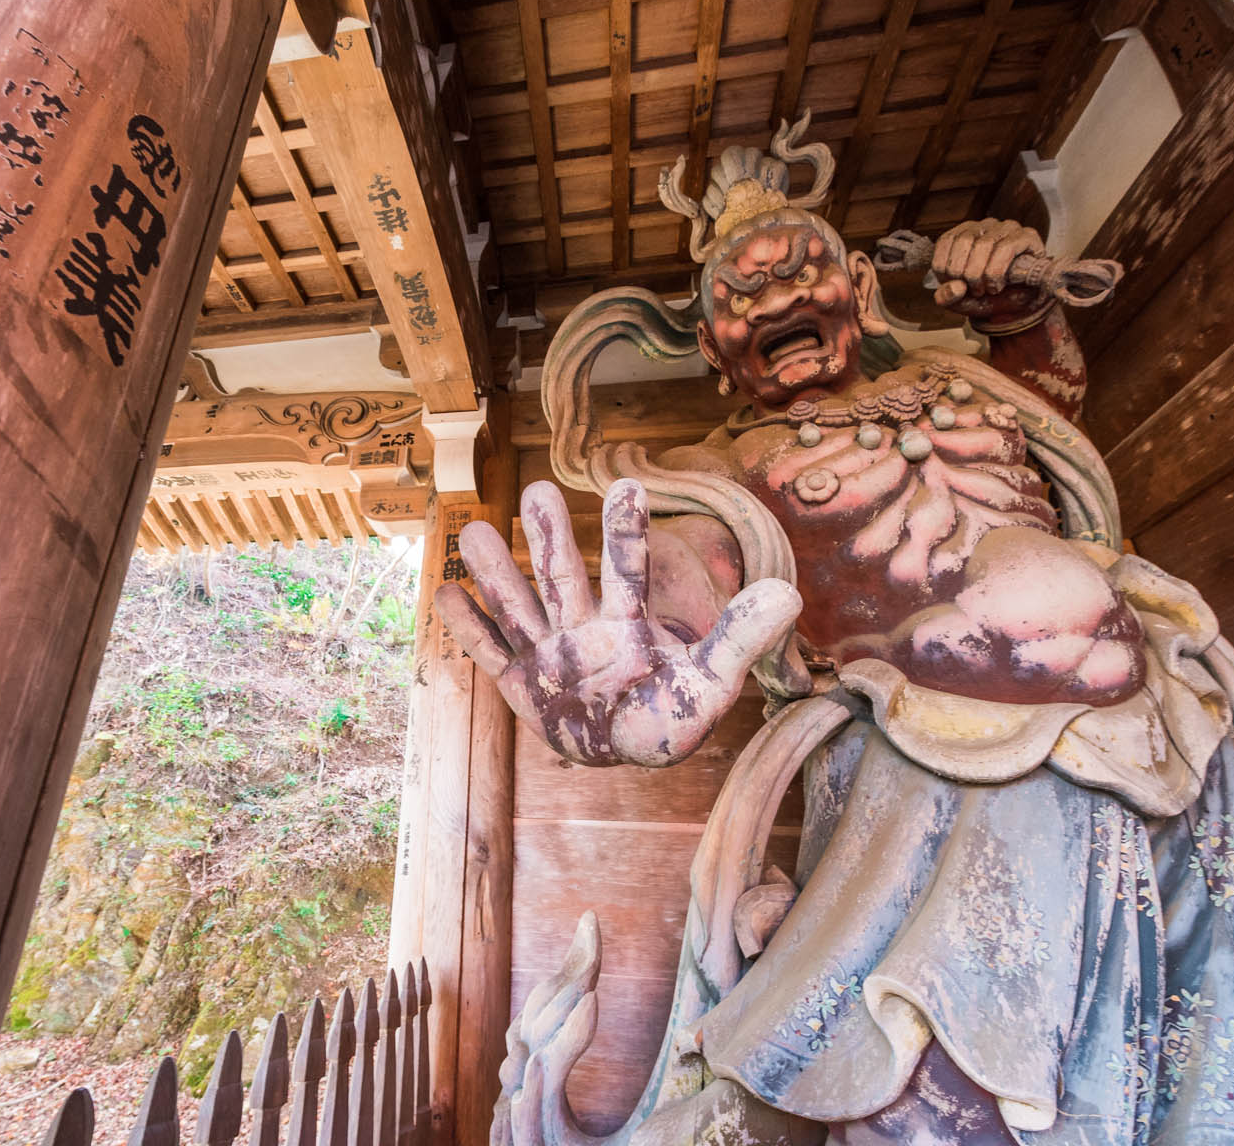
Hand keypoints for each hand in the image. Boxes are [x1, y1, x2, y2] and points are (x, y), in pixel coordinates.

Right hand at [436, 479, 800, 767]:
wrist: (627, 749)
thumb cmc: (668, 714)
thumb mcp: (710, 683)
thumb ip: (739, 637)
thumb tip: (791, 593)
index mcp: (628, 623)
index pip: (628, 571)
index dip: (625, 533)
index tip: (627, 484)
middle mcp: (583, 628)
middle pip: (563, 577)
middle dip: (549, 538)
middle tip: (538, 488)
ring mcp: (548, 653)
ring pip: (519, 606)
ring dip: (497, 573)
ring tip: (473, 530)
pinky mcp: (521, 683)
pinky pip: (490, 654)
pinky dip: (467, 629)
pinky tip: (443, 593)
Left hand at [931, 217, 1050, 321]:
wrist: (1019, 306)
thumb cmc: (987, 297)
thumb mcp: (960, 300)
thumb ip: (947, 296)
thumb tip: (955, 287)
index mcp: (964, 233)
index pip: (946, 240)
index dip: (944, 268)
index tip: (955, 286)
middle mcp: (985, 225)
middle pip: (963, 241)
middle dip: (963, 273)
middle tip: (972, 291)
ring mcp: (1007, 228)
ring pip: (984, 244)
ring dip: (980, 274)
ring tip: (984, 290)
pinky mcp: (1027, 236)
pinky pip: (1005, 249)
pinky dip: (996, 272)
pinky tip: (996, 286)